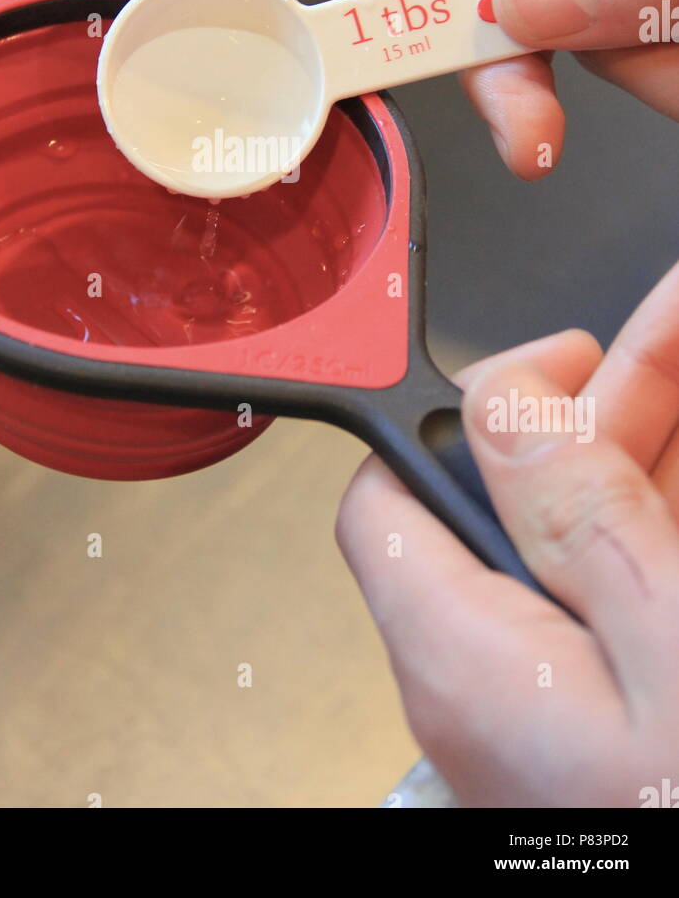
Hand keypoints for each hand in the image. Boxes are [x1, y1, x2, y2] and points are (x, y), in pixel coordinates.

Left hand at [336, 262, 678, 807]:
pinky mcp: (616, 718)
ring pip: (588, 537)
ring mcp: (562, 702)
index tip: (561, 356)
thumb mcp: (669, 653)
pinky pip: (629, 596)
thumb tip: (504, 404)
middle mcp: (495, 681)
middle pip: (516, 497)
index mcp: (469, 658)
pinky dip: (667, 519)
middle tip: (674, 326)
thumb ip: (579, 524)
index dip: (466, 406)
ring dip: (652, 438)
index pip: (392, 496)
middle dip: (606, 396)